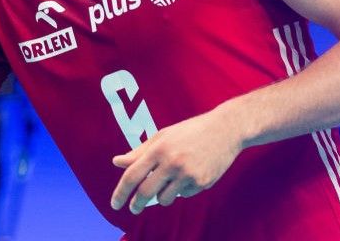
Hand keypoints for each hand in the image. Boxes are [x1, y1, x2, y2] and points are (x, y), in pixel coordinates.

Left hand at [109, 108, 243, 213]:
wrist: (225, 130)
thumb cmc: (189, 131)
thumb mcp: (162, 136)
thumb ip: (138, 152)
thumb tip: (116, 162)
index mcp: (159, 149)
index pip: (133, 175)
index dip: (121, 192)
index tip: (115, 204)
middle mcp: (172, 163)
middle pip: (146, 192)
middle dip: (136, 204)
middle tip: (133, 209)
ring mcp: (188, 174)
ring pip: (164, 198)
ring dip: (161, 196)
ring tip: (168, 181)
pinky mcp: (202, 183)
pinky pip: (183, 195)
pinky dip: (181, 190)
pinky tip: (189, 174)